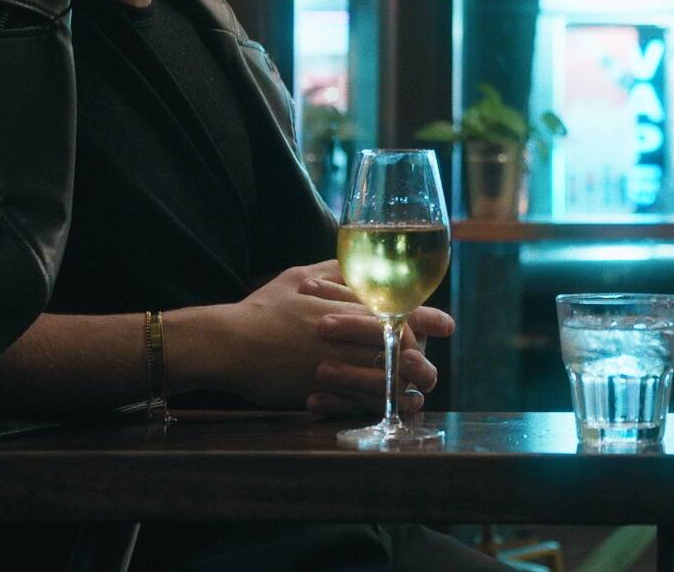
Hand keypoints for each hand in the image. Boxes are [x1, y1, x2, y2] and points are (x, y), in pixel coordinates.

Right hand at [175, 263, 452, 414]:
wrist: (227, 343)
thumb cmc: (262, 308)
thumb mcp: (298, 276)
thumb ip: (334, 271)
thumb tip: (358, 262)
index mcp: (342, 306)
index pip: (396, 312)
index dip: (426, 319)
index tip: (446, 324)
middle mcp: (342, 336)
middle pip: (397, 349)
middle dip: (421, 362)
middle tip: (430, 370)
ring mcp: (332, 365)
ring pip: (382, 380)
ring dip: (405, 388)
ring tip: (418, 394)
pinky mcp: (319, 391)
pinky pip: (358, 403)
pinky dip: (378, 407)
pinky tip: (389, 410)